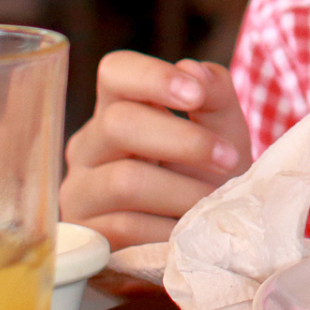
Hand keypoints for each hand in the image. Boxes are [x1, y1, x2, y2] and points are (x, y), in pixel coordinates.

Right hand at [61, 51, 251, 246]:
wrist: (206, 238)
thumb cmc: (209, 173)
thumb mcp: (223, 130)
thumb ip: (215, 94)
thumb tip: (192, 71)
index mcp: (118, 106)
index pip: (115, 71)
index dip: (153, 77)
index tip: (196, 96)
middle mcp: (89, 145)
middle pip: (119, 123)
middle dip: (184, 141)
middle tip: (230, 159)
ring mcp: (80, 191)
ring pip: (123, 180)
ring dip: (182, 192)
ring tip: (213, 202)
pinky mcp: (86, 236)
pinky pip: (126, 227)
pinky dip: (169, 228)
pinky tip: (189, 230)